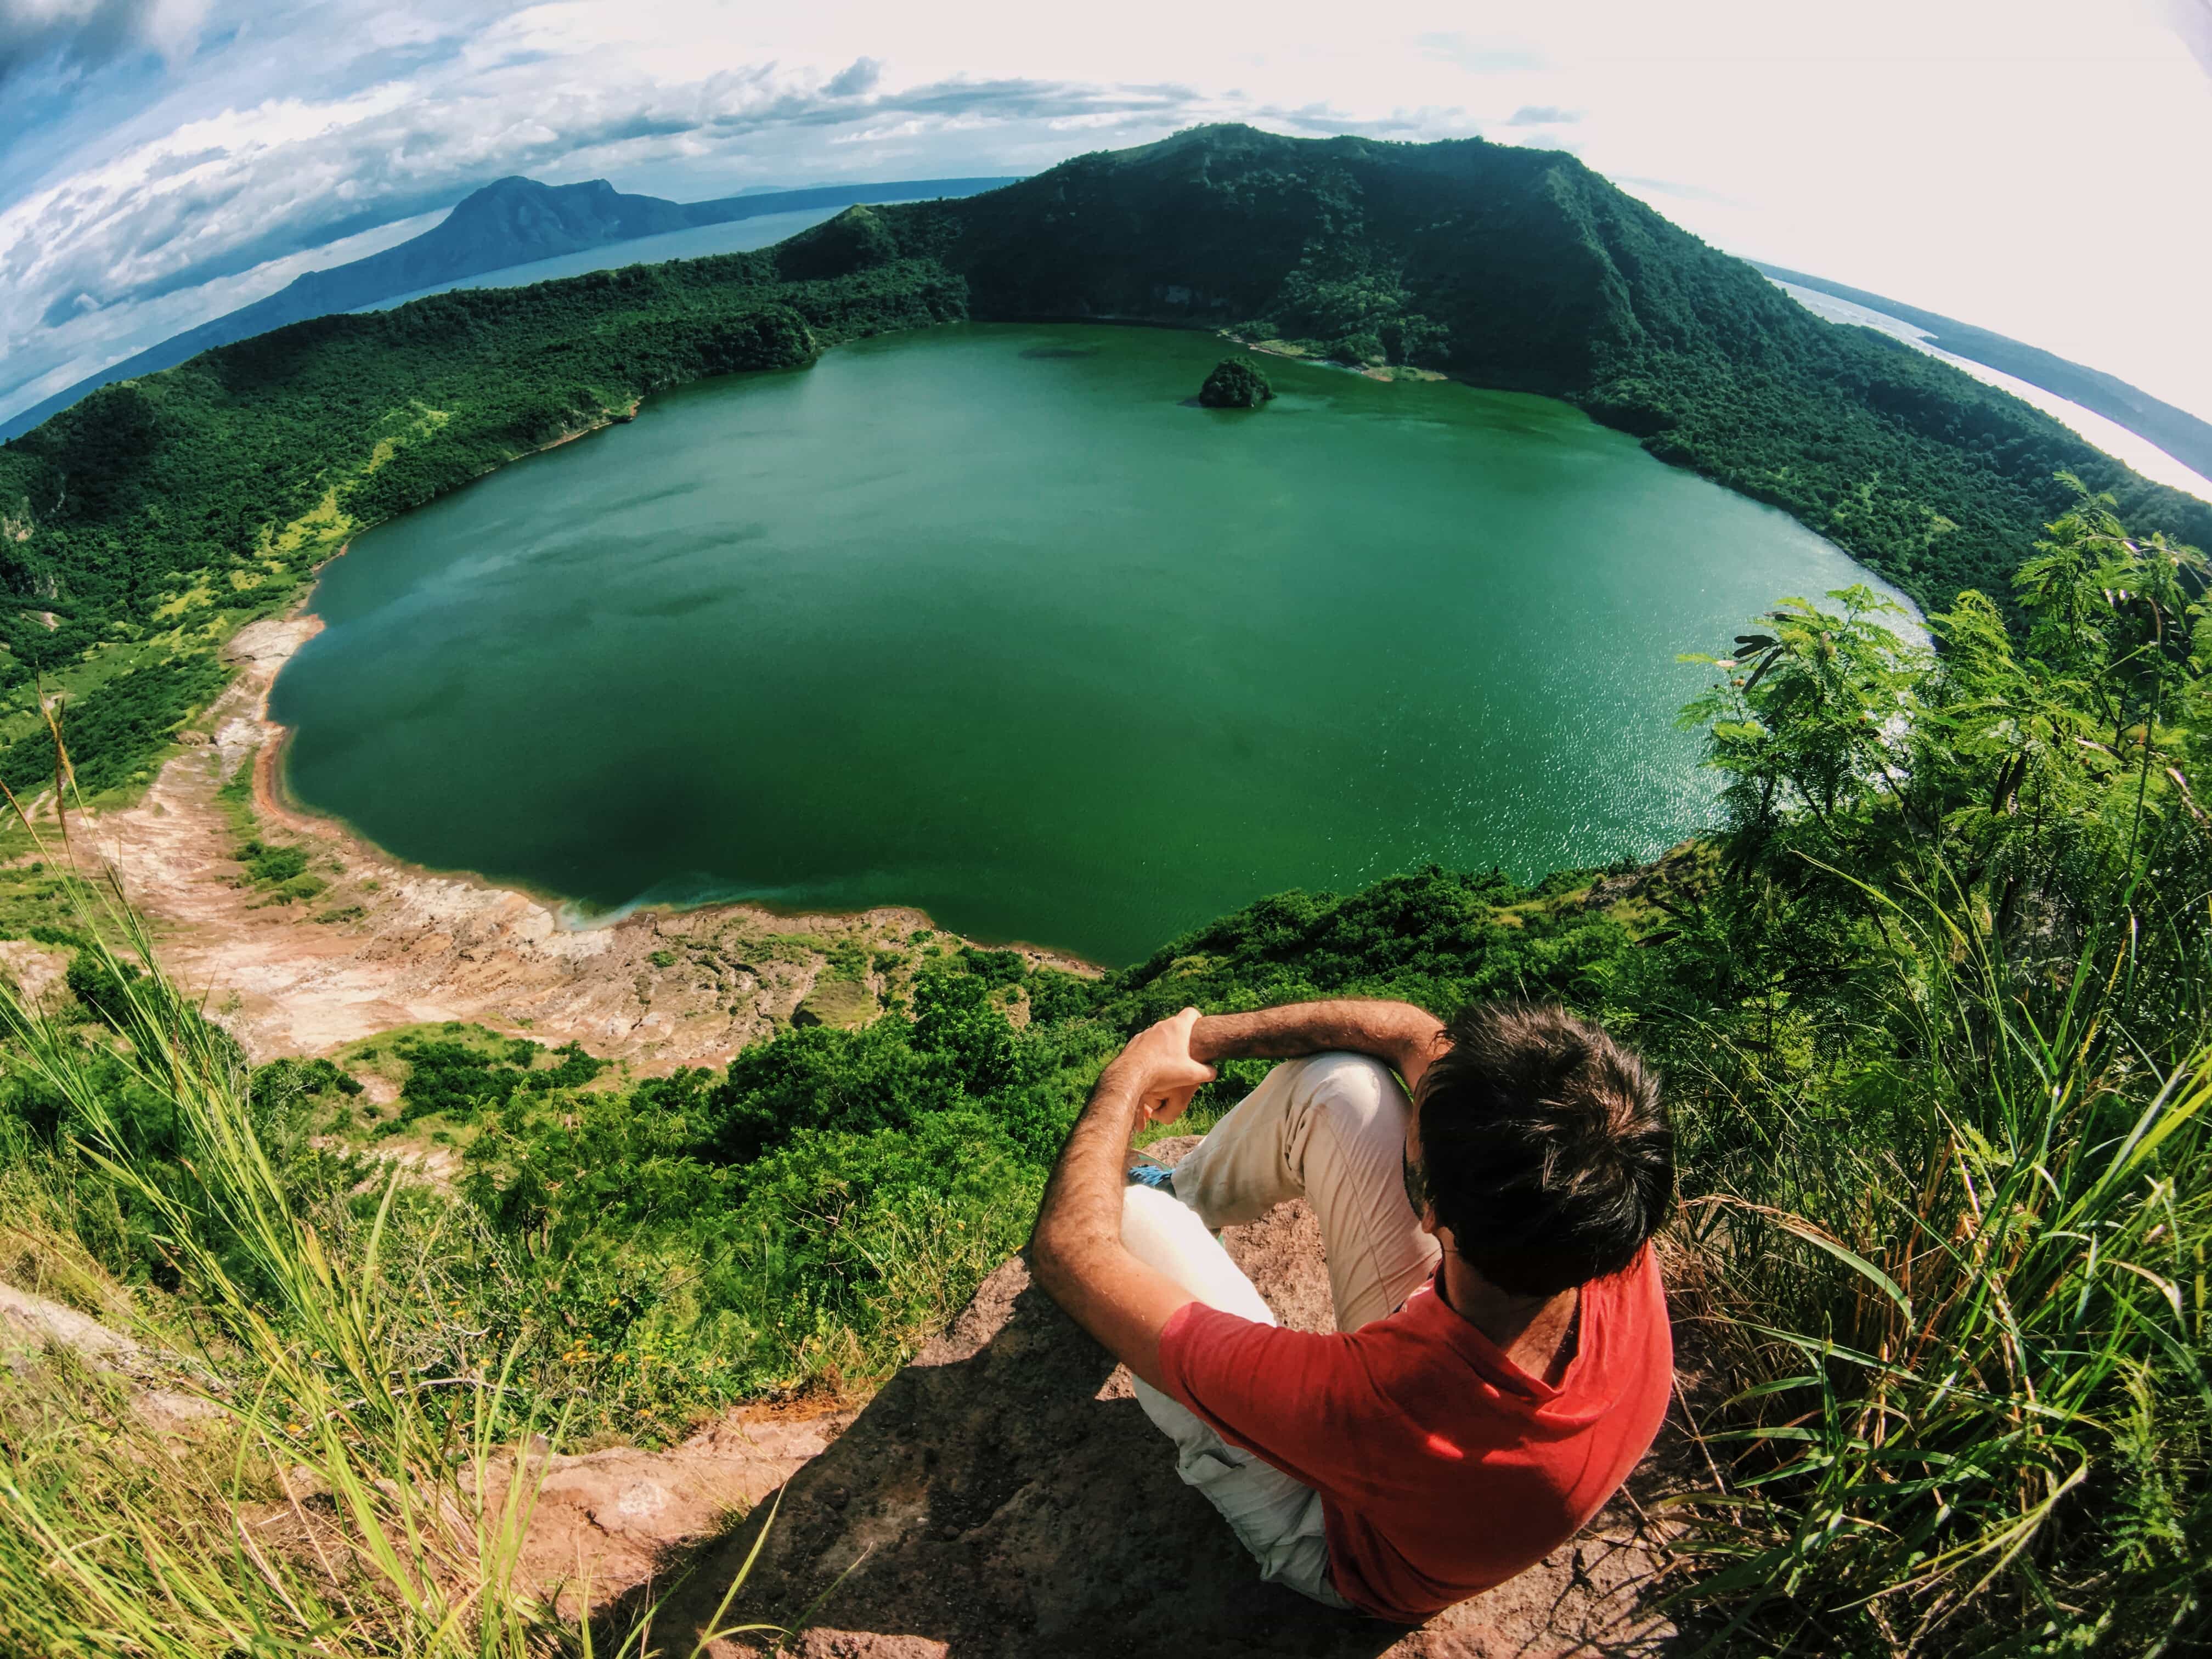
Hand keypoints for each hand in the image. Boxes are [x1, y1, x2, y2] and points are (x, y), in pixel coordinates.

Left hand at [1111, 1007, 1215, 1124]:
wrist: (1131, 1075)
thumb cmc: (1164, 1072)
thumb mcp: (1192, 1075)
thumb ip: (1207, 1072)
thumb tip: (1213, 1072)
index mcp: (1177, 1027)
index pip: (1191, 1012)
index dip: (1198, 1018)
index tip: (1200, 1027)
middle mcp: (1161, 1026)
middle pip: (1175, 1023)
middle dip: (1182, 1034)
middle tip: (1187, 1048)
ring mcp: (1146, 1033)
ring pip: (1160, 1033)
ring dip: (1166, 1042)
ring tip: (1169, 1058)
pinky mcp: (1135, 1042)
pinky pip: (1147, 1042)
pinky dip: (1152, 1049)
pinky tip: (1153, 1063)